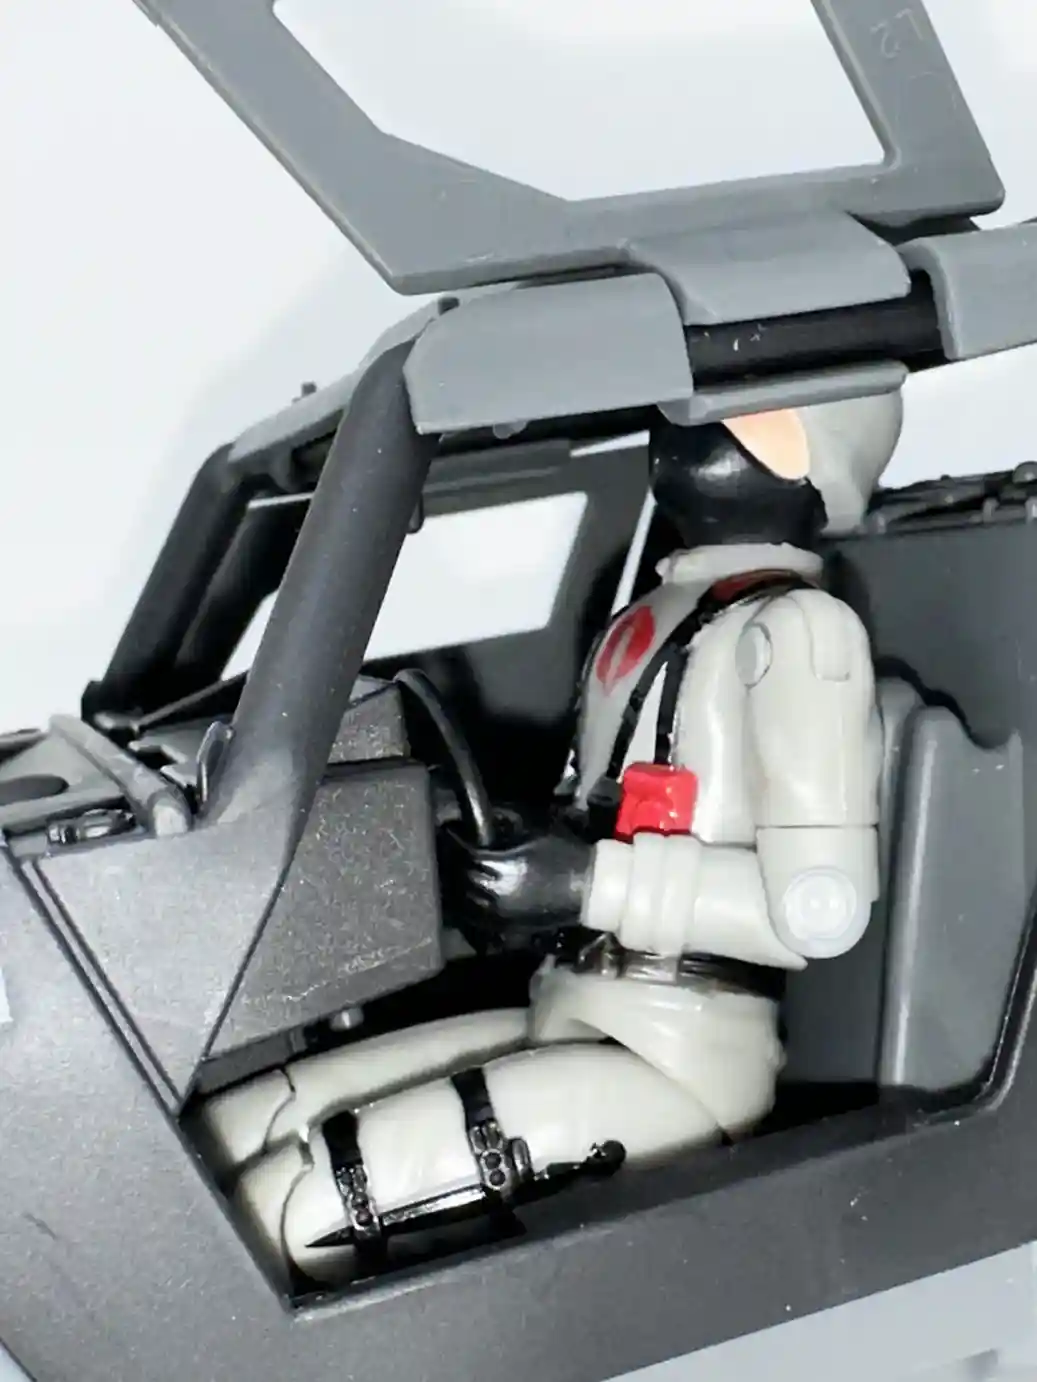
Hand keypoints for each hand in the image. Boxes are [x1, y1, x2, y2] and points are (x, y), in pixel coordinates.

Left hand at [439, 810, 592, 953]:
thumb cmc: (564, 853)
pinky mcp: (505, 927)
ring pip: (462, 900)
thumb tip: (476, 815)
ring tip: (456, 868)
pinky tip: (468, 892)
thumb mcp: (535, 826)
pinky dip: (467, 904)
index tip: (450, 830)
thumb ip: (504, 817)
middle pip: (457, 877)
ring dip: (456, 883)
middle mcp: (493, 893)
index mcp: (500, 866)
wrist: (589, 888)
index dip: (453, 840)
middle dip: (452, 860)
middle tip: (450, 847)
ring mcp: (498, 914)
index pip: (462, 853)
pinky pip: (474, 918)